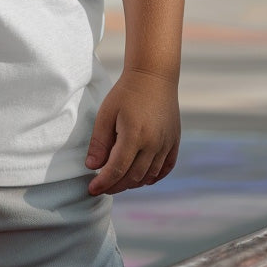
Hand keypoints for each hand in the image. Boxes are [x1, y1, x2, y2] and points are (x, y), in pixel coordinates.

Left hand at [85, 69, 180, 194]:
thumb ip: (100, 142)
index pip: (117, 170)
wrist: (153, 76)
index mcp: (134, 135)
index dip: (103, 183)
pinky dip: (152, 177)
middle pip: (133, 177)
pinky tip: (140, 177)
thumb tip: (92, 167)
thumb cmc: (126, 92)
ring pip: (148, 176)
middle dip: (115, 185)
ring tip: (117, 181)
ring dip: (132, 183)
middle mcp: (153, 144)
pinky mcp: (174, 142)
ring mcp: (166, 144)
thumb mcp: (106, 113)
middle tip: (102, 186)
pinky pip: (165, 169)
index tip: (92, 189)